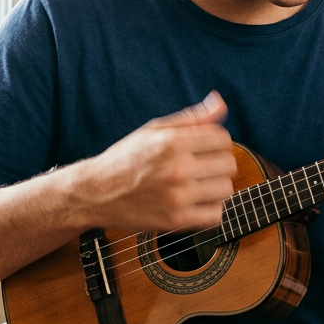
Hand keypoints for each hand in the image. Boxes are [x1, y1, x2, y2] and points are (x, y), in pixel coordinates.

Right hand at [76, 92, 235, 233]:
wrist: (95, 193)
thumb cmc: (126, 158)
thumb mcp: (154, 130)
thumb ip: (191, 118)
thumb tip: (220, 103)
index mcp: (172, 141)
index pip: (223, 138)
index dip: (216, 143)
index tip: (203, 149)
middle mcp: (176, 167)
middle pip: (228, 164)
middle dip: (217, 164)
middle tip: (199, 168)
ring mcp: (177, 196)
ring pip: (226, 189)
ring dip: (215, 187)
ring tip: (197, 185)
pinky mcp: (175, 220)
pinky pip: (215, 214)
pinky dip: (210, 210)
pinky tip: (195, 203)